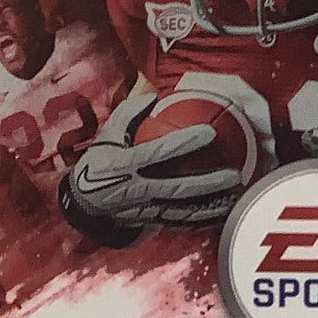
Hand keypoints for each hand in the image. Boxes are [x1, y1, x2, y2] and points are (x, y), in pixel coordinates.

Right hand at [58, 89, 244, 238]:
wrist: (84, 203)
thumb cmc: (99, 163)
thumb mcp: (107, 135)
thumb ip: (128, 114)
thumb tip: (153, 94)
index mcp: (125, 164)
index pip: (159, 153)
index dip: (184, 143)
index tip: (210, 134)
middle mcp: (136, 189)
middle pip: (177, 188)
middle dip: (207, 183)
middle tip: (233, 175)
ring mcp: (144, 210)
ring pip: (182, 211)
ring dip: (209, 205)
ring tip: (234, 197)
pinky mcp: (149, 222)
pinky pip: (179, 223)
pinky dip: (201, 220)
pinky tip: (220, 213)